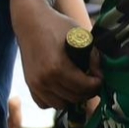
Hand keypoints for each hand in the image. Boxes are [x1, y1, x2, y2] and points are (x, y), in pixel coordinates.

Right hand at [13, 0, 101, 120]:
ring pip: (60, 105)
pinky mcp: (29, 85)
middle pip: (74, 98)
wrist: (30, 22)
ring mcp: (35, 84)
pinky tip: (62, 88)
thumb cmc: (57, 26)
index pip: (84, 87)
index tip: (99, 77)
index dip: (97, 84)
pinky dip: (56, 99)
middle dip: (87, 91)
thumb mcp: (80, 36)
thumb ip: (93, 57)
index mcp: (58, 67)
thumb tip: (99, 75)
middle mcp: (44, 79)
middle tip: (92, 81)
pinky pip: (45, 104)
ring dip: (72, 98)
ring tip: (78, 85)